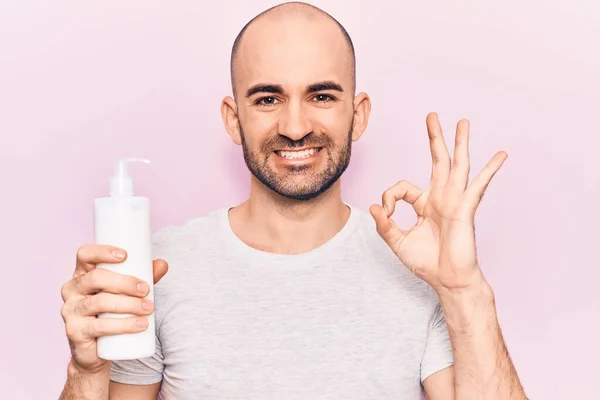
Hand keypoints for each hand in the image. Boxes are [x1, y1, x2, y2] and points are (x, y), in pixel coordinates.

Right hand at [60, 245, 167, 374]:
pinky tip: (140, 324)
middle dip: (124, 282)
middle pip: (96, 278)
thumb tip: (163, 264)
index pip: (84, 255)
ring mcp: (70, 311)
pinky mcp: (75, 331)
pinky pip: (99, 326)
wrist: (97, 350)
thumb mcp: (128, 292)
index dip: (102, 252)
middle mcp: (71, 289)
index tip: (125, 256)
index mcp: (82, 274)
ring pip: (100, 302)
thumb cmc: (112, 312)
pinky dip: (124, 325)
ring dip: (129, 304)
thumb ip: (144, 277)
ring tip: (149, 308)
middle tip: (145, 290)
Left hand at [370, 112, 506, 292]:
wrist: (447, 280)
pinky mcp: (465, 209)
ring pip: (458, 165)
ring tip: (463, 121)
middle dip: (435, 138)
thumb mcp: (397, 242)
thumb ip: (384, 224)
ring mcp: (454, 201)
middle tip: (432, 115)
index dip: (388, 196)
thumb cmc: (426, 263)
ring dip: (460, 143)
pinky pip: (478, 186)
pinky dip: (489, 170)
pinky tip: (500, 155)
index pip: (402, 187)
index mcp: (424, 204)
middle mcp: (440, 198)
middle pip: (437, 161)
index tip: (384, 212)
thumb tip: (371, 206)